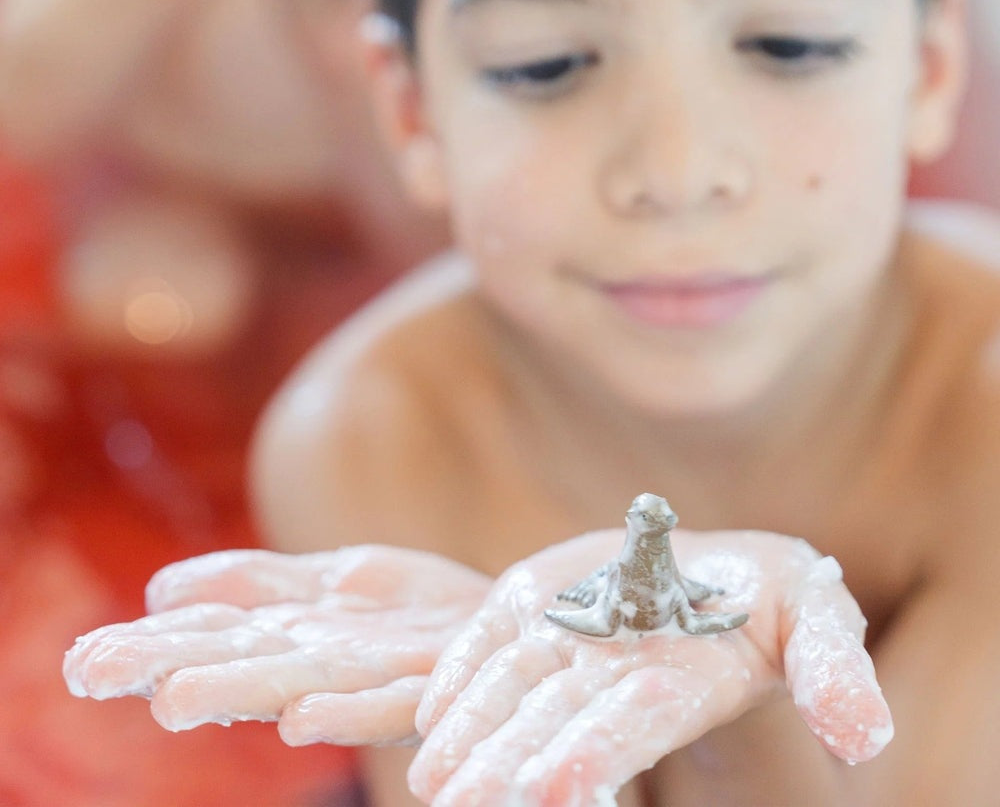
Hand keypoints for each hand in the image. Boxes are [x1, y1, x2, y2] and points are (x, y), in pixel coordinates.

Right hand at [63, 546, 489, 746]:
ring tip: (178, 696)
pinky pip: (391, 698)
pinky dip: (347, 710)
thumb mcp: (330, 581)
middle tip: (97, 672)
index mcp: (296, 635)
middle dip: (174, 667)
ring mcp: (381, 674)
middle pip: (243, 662)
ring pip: (303, 682)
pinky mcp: (437, 677)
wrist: (508, 623)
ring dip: (242, 690)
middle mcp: (327, 661)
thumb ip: (253, 584)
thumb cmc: (412, 613)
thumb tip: (162, 590)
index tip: (82, 660)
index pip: (212, 635)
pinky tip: (303, 714)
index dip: (148, 646)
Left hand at [408, 529, 892, 804]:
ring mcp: (565, 643)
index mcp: (675, 685)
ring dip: (471, 739)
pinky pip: (487, 647)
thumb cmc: (776, 604)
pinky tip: (428, 717)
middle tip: (465, 802)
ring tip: (434, 781)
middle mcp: (611, 676)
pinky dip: (458, 679)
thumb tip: (864, 734)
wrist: (710, 572)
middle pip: (554, 727)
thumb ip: (833, 668)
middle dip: (510, 768)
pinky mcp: (531, 607)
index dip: (596, 757)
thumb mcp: (818, 618)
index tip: (554, 789)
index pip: (630, 730)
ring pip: (511, 698)